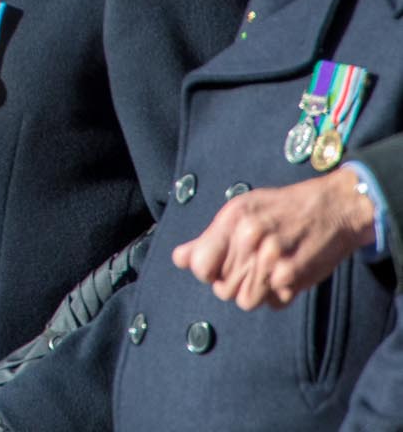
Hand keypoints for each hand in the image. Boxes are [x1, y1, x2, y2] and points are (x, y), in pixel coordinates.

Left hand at [171, 169, 376, 309]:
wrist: (333, 208)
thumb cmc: (281, 208)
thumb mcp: (240, 210)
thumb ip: (209, 237)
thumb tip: (179, 259)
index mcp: (234, 221)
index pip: (201, 266)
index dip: (205, 271)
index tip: (216, 267)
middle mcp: (252, 241)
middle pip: (222, 289)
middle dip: (231, 283)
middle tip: (248, 268)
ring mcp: (274, 261)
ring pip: (246, 301)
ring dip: (253, 292)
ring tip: (265, 272)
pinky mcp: (296, 278)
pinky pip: (273, 304)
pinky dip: (277, 296)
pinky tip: (284, 276)